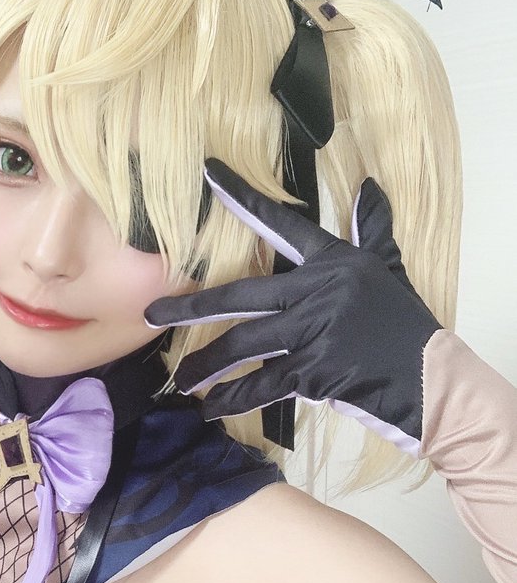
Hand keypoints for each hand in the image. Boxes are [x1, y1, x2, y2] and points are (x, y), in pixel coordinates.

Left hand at [145, 158, 441, 454]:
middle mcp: (319, 291)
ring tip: (181, 380)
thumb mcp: (389, 271)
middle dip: (192, 307)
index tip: (207, 174)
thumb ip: (372, 231)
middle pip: (241, 294)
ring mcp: (315, 332)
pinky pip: (262, 385)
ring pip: (244, 345)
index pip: (281, 224)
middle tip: (152, 314)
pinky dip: (234, 400)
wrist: (431, 379)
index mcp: (334, 261)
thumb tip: (368, 189)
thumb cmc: (405, 325)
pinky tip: (211, 408)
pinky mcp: (315, 371)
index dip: (243, 198)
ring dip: (207, 365)